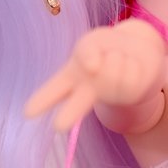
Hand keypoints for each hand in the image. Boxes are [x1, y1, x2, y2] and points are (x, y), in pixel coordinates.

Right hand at [24, 19, 165, 130]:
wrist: (139, 51)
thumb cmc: (107, 47)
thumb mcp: (92, 41)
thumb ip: (87, 50)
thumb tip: (93, 68)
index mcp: (71, 78)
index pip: (52, 91)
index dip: (40, 101)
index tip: (28, 113)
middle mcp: (87, 92)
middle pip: (77, 105)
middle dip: (69, 114)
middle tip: (58, 126)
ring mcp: (109, 95)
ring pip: (113, 69)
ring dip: (117, 56)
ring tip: (117, 58)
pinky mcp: (131, 94)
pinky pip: (131, 70)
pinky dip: (132, 61)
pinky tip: (131, 65)